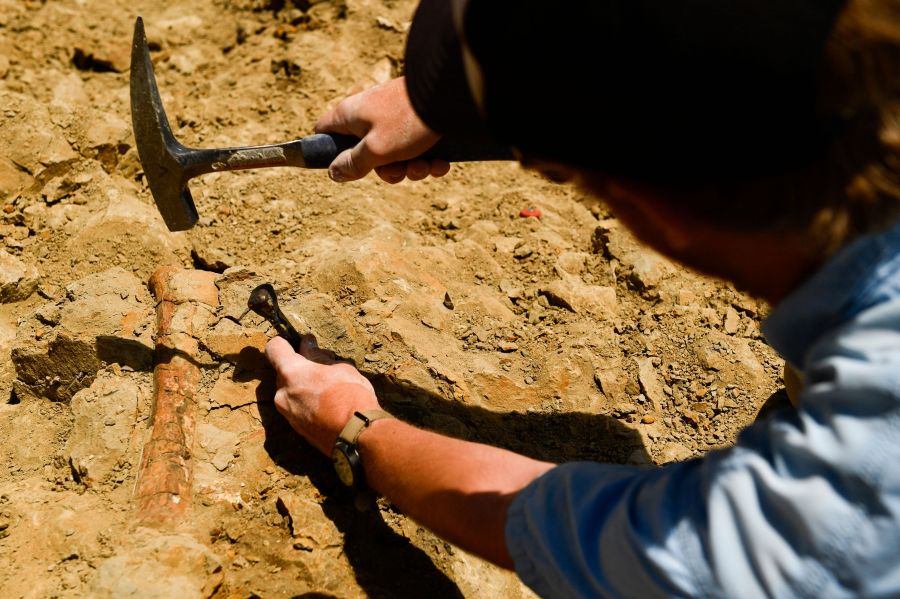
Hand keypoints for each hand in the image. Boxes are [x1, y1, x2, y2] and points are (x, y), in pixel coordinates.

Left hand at [265, 335, 379, 453]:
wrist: (357, 436)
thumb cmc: (351, 396)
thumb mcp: (340, 368)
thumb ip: (319, 357)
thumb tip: (308, 346)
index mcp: (291, 373)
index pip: (274, 349)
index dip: (285, 343)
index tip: (300, 344)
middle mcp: (282, 394)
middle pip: (284, 373)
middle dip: (301, 368)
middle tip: (324, 366)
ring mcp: (287, 415)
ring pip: (290, 392)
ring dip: (304, 387)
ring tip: (329, 388)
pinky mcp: (296, 430)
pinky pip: (297, 409)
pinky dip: (307, 403)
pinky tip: (328, 405)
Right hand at [315, 77, 450, 183]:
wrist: (452, 97)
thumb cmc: (409, 122)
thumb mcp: (376, 150)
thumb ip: (353, 163)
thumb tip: (332, 172)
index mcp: (351, 115)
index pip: (324, 132)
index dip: (328, 151)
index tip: (344, 166)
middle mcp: (369, 114)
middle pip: (366, 154)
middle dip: (386, 170)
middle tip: (400, 170)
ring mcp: (395, 117)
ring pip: (395, 155)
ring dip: (412, 168)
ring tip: (425, 164)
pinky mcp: (418, 121)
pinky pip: (416, 148)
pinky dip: (428, 159)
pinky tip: (441, 162)